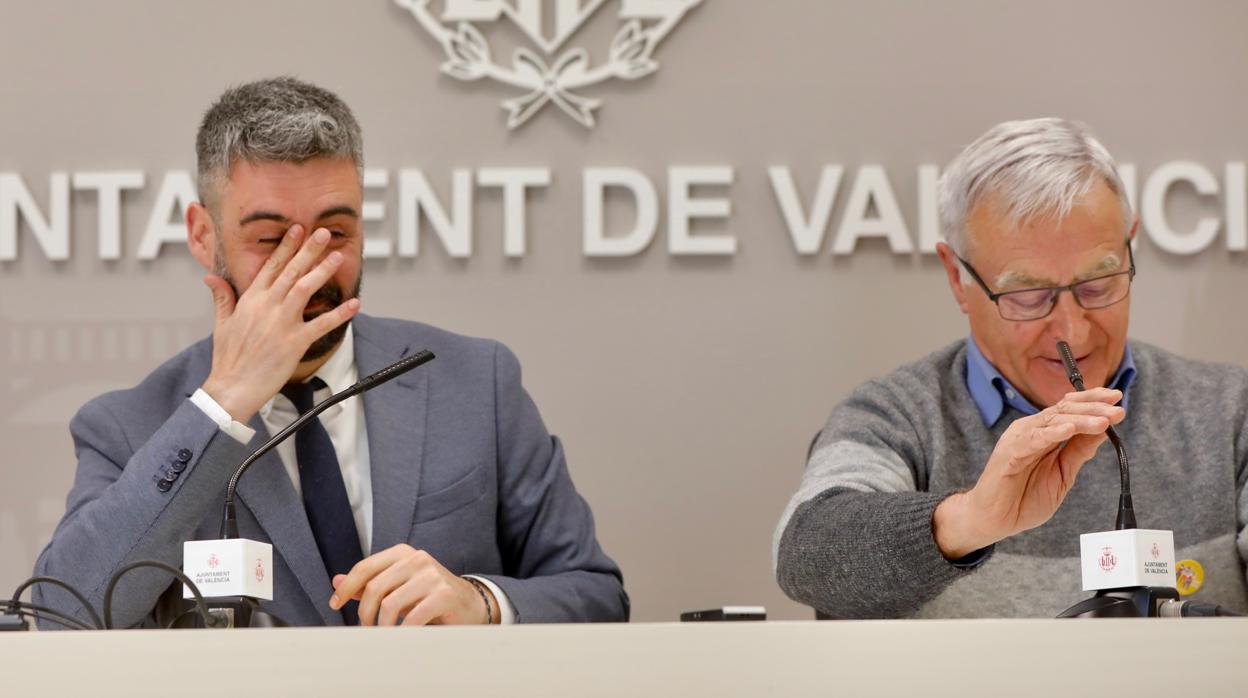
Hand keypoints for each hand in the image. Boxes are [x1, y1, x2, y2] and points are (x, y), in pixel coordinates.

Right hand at [200, 225, 359, 421]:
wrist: (232, 388)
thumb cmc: (228, 358)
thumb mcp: (222, 323)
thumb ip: (223, 297)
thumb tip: (211, 277)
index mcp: (250, 300)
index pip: (271, 266)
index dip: (286, 247)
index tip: (298, 230)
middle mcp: (267, 307)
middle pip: (291, 271)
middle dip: (308, 250)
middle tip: (323, 232)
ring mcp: (281, 323)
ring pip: (305, 289)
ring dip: (322, 271)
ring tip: (338, 256)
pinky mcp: (295, 342)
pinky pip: (321, 324)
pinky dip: (339, 313)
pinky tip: (354, 303)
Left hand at [329, 544, 497, 625]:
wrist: (470, 605)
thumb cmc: (429, 596)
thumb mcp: (398, 587)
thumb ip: (370, 583)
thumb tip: (336, 581)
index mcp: (403, 553)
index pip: (365, 567)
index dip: (346, 588)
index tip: (335, 604)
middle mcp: (417, 559)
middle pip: (375, 587)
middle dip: (365, 613)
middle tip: (366, 628)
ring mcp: (432, 575)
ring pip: (390, 604)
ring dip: (382, 626)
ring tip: (383, 635)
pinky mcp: (444, 594)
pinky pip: (411, 617)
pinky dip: (401, 632)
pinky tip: (401, 637)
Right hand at [933, 387, 1125, 558]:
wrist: (994, 519)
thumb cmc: (1024, 497)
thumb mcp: (1062, 473)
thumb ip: (1078, 451)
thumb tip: (1103, 431)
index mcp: (1044, 433)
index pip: (1070, 409)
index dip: (1093, 401)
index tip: (1118, 399)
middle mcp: (1031, 429)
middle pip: (1064, 410)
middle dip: (1094, 408)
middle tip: (1118, 410)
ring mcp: (1019, 439)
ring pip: (1053, 421)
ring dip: (1081, 419)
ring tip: (1104, 422)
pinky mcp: (1009, 453)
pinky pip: (1032, 440)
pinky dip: (1051, 433)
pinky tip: (1069, 429)